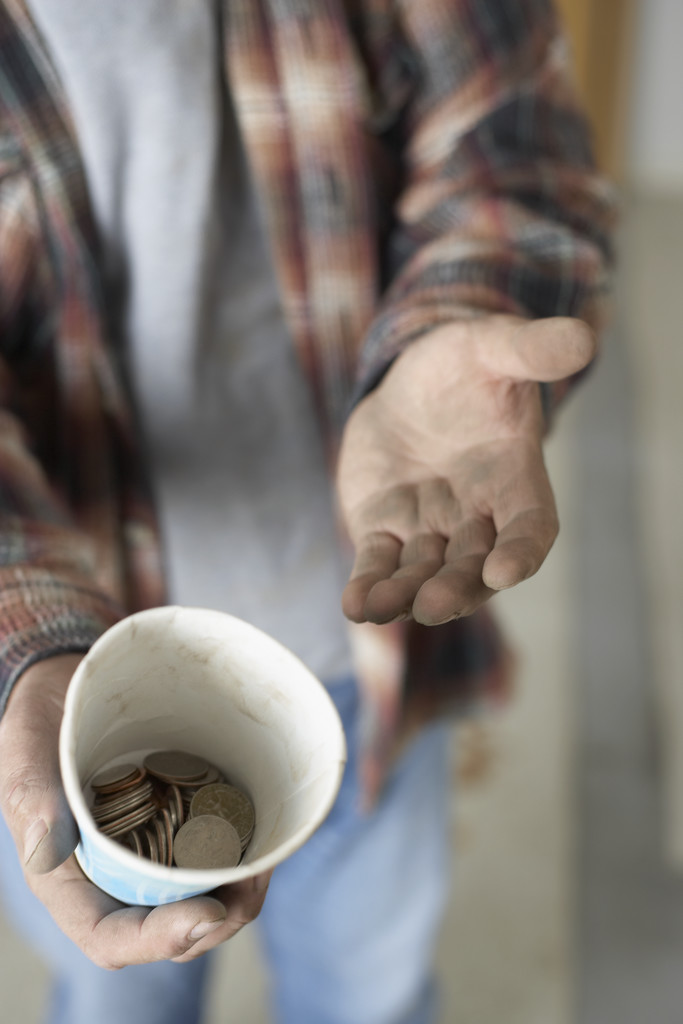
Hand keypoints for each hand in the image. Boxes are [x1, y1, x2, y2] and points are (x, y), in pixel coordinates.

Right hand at [0, 654, 271, 968]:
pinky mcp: (179, 827)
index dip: (160, 939)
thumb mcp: (23, 749)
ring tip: (265, 865)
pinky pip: (213, 859)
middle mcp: (113, 878)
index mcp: (70, 878)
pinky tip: (262, 836)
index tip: (210, 912)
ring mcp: (150, 855)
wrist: (70, 688)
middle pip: (166, 930)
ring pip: (197, 901)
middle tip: (252, 887)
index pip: (110, 937)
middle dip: (215, 922)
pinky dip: (242, 858)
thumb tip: (52, 844)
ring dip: (236, 897)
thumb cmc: (40, 721)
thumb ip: (32, 793)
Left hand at [338, 315, 594, 624]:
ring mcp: (428, 528)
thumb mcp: (491, 347)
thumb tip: (583, 337)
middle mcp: (476, 517)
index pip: (530, 527)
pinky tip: (356, 607)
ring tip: (379, 609)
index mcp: (514, 480)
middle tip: (433, 606)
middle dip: (455, 588)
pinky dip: (369, 587)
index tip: (507, 570)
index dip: (522, 551)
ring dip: (404, 595)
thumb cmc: (461, 368)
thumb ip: (531, 350)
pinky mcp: (384, 530)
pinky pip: (379, 564)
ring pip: (422, 574)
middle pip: (473, 566)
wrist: (408, 386)